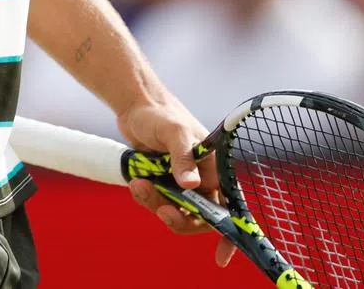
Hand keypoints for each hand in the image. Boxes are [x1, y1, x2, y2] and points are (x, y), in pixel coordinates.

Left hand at [117, 94, 236, 268]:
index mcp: (213, 167)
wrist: (134, 105)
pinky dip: (146, 198)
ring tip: (140, 184)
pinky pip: (157, 203)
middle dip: (179, 219)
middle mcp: (200, 179)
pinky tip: (136, 182)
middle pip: (198, 218)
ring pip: (174, 212)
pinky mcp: (162, 184)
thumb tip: (191, 185)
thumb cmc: (161, 114)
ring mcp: (180, 183)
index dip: (228, 232)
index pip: (228, 205)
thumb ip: (183, 157)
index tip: (220, 257)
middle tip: (162, 209)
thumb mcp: (173, 131)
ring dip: (156, 205)